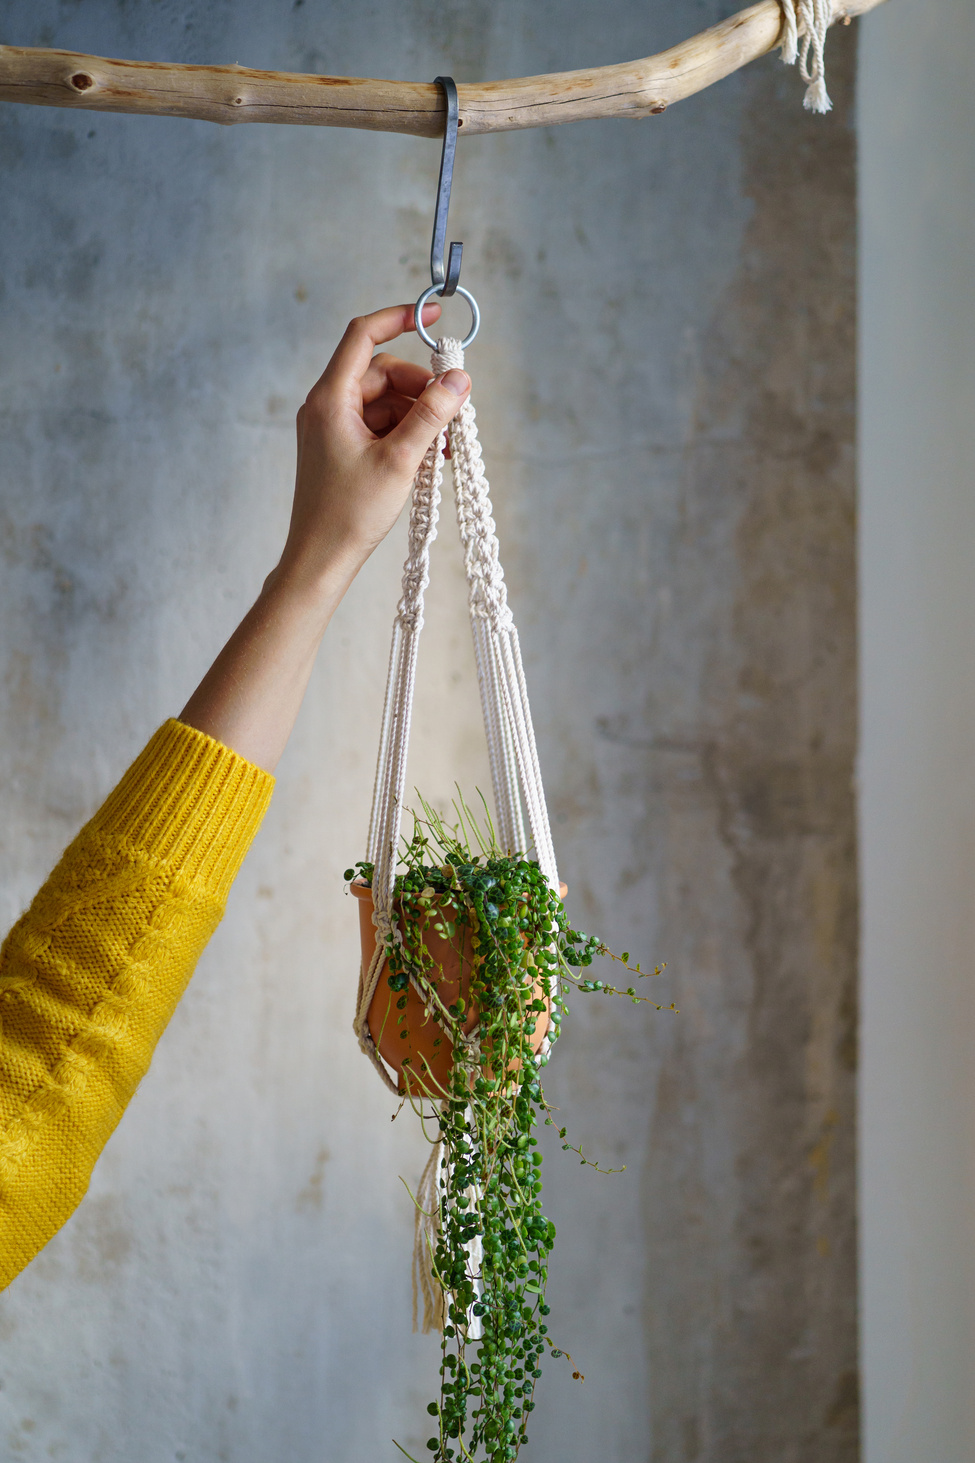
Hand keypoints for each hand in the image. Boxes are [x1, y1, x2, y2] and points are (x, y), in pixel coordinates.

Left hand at [276, 302, 469, 594]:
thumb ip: (431, 415)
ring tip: (444, 445)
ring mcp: (333, 428)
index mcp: (330, 398)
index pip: (363, 336)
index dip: (399, 319)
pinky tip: (429, 456)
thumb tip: (459, 379)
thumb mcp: (400, 460)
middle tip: (453, 412)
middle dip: (420, 387)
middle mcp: (327, 406)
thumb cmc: (349, 514)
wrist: (321, 559)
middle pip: (381, 372)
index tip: (434, 316)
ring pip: (385, 401)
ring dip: (418, 415)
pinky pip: (380, 425)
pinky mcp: (341, 448)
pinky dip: (406, 433)